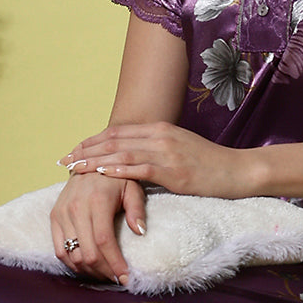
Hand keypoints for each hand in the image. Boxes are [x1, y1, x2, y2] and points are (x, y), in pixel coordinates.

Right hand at [50, 170, 146, 284]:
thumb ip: (136, 209)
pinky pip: (59, 249)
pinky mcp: (54, 217)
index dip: (114, 263)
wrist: (87, 161)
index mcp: (97, 201)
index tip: (125, 277)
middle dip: (104, 271)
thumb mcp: (132, 187)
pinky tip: (87, 267)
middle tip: (117, 278)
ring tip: (105, 274)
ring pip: (73, 255)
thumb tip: (140, 232)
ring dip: (89, 271)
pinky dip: (72, 263)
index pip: (104, 241)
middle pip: (88, 252)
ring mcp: (62, 213)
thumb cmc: (114, 177)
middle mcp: (76, 208)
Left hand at [59, 121, 258, 198]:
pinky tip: (101, 174)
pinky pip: (140, 169)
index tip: (74, 149)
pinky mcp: (173, 171)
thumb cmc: (210, 166)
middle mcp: (160, 135)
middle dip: (86, 149)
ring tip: (74, 168)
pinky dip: (117, 170)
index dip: (93, 139)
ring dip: (94, 160)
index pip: (118, 131)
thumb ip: (157, 150)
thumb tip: (135, 158)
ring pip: (122, 153)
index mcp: (160, 129)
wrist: (238, 171)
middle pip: (114, 139)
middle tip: (64, 160)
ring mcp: (167, 152)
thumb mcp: (180, 150)